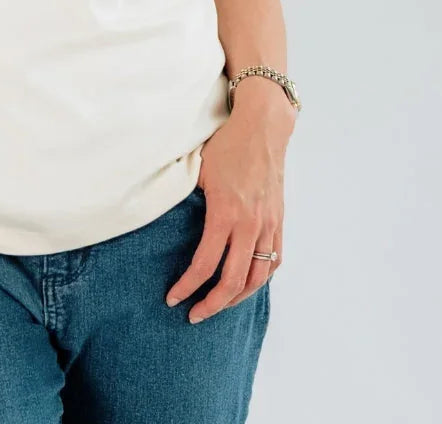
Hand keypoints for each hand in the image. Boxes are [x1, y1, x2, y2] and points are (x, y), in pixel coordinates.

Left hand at [165, 98, 290, 321]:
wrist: (262, 127)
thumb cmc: (226, 144)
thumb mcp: (197, 170)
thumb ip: (184, 199)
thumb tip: (162, 220)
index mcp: (225, 213)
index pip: (205, 264)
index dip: (187, 286)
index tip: (173, 298)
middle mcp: (250, 224)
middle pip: (233, 281)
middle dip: (212, 304)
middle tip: (193, 315)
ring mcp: (268, 224)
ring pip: (258, 277)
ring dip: (237, 298)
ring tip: (219, 305)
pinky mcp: (279, 220)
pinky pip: (273, 259)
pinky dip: (260, 278)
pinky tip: (246, 284)